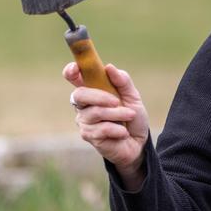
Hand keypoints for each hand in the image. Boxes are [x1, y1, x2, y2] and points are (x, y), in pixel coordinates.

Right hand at [65, 62, 149, 187]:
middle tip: (117, 101)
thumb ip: (122, 81)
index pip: (73, 77)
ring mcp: (84, 121)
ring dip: (117, 114)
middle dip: (99, 96)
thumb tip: (109, 67)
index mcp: (92, 90)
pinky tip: (123, 133)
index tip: (76, 68)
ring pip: (95, 113)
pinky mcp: (88, 136)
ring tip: (130, 116)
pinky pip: (102, 129)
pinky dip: (118, 129)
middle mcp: (83, 105)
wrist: (139, 143)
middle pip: (79, 94)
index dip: (71, 71)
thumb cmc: (132, 117)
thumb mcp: (133, 97)